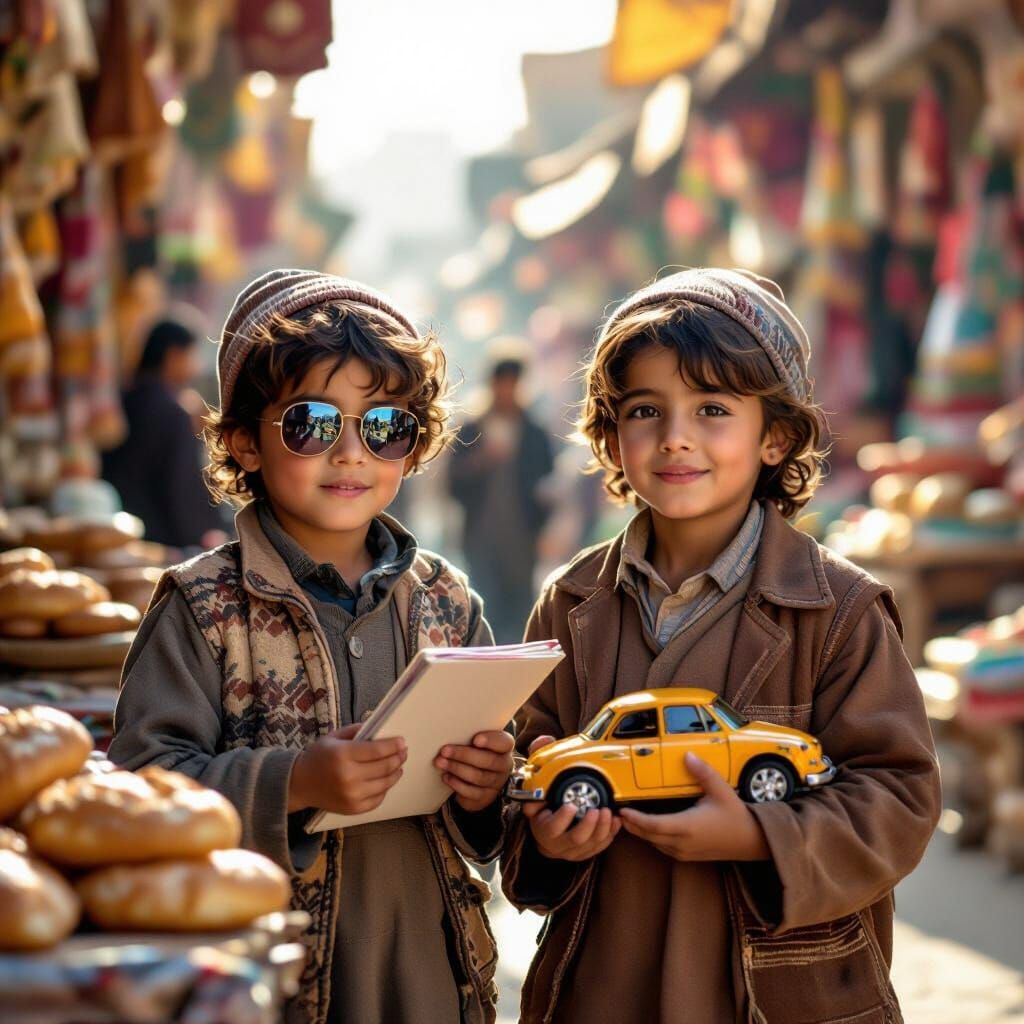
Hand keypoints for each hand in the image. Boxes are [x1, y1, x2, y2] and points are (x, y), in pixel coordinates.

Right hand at [288, 724, 406, 814]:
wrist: (299, 784)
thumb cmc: (318, 757)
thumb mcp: (334, 737)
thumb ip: (357, 731)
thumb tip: (380, 731)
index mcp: (343, 755)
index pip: (378, 750)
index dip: (394, 746)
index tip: (402, 742)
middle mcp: (349, 776)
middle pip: (385, 767)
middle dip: (398, 757)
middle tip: (404, 752)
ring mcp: (352, 795)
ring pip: (385, 783)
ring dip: (396, 772)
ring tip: (398, 765)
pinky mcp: (354, 809)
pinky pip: (378, 798)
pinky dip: (385, 788)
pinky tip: (385, 780)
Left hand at [435, 730, 514, 812]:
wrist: (477, 778)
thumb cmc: (475, 752)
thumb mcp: (475, 742)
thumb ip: (469, 736)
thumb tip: (448, 733)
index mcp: (504, 747)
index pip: (504, 742)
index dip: (491, 741)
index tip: (475, 739)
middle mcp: (503, 765)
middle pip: (488, 760)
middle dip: (464, 755)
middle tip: (444, 751)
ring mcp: (496, 783)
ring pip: (478, 777)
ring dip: (457, 768)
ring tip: (440, 762)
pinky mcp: (485, 797)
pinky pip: (472, 792)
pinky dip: (457, 784)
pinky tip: (446, 777)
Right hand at [523, 800, 620, 861]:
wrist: (549, 840)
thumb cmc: (544, 820)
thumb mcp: (534, 810)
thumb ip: (533, 803)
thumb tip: (534, 799)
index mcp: (546, 834)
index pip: (554, 828)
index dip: (563, 818)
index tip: (571, 805)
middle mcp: (561, 847)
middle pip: (577, 838)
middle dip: (589, 824)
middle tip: (596, 809)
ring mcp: (576, 853)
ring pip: (592, 844)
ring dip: (603, 828)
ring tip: (607, 812)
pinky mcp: (588, 853)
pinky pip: (602, 846)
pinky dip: (611, 833)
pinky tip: (615, 821)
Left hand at [619, 753, 769, 861]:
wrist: (752, 841)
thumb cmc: (736, 816)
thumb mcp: (721, 790)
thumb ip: (703, 772)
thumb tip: (688, 755)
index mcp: (688, 827)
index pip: (653, 825)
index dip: (635, 818)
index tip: (622, 810)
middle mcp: (683, 843)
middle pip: (649, 835)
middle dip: (632, 825)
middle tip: (617, 812)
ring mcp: (685, 852)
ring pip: (655, 843)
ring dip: (641, 832)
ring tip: (628, 818)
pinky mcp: (688, 855)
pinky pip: (663, 847)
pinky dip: (652, 837)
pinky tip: (649, 827)